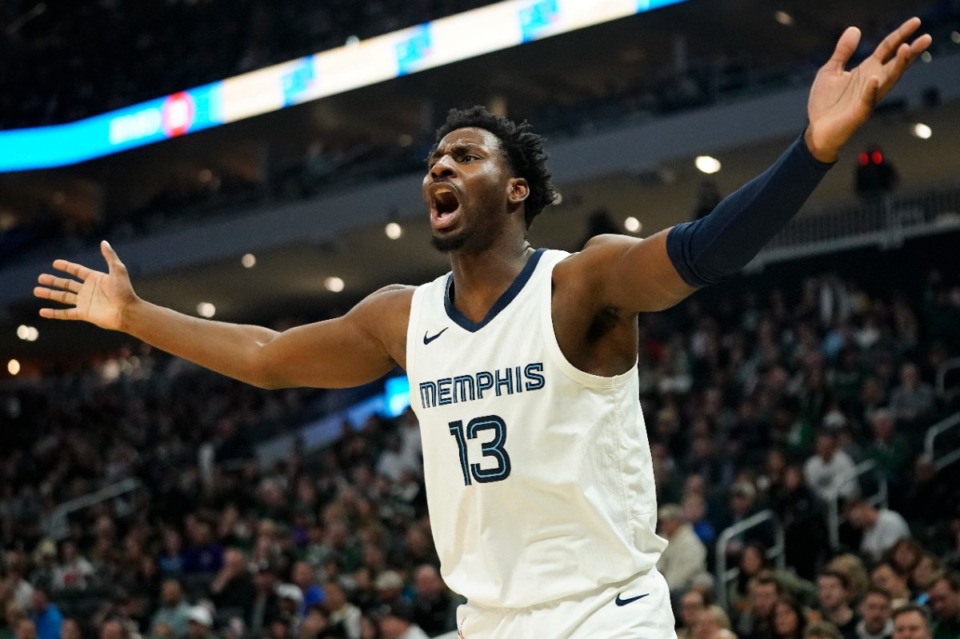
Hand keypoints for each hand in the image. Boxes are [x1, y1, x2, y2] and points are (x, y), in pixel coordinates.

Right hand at [35, 240, 138, 330]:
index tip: (55, 263)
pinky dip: (54, 313)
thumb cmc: (125, 291)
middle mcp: (88, 290)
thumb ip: (110, 256)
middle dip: (53, 281)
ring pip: (63, 297)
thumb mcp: (118, 270)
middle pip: (67, 284)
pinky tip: (42, 312)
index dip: (67, 267)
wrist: (128, 311)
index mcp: (95, 279)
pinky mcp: (84, 314)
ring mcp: (85, 302)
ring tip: (36, 290)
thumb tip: (104, 242)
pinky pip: (66, 314)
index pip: (77, 271)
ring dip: (50, 294)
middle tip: (40, 277)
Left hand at [805, 17, 931, 162]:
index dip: (901, 34)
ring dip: (899, 65)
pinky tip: (874, 79)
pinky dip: (871, 90)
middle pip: (896, 63)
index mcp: (867, 70)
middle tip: (926, 38)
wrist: (817, 130)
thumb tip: (855, 28)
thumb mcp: (831, 70)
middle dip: (911, 51)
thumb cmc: (826, 102)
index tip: (916, 22)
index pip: (888, 48)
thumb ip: (843, 51)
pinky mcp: (860, 112)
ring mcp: (869, 97)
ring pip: (889, 79)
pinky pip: (868, 100)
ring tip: (907, 49)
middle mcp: (873, 81)